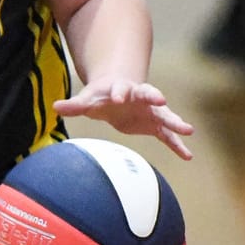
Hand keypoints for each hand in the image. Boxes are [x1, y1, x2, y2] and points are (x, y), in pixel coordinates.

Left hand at [53, 78, 194, 160]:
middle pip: (149, 94)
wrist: (117, 95)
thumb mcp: (87, 100)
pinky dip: (177, 144)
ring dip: (175, 122)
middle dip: (154, 97)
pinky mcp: (155, 124)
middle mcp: (140, 97)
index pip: (121, 88)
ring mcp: (150, 111)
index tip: (119, 96)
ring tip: (188, 130)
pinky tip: (188, 156)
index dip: (120, 92)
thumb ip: (74, 105)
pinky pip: (168, 135)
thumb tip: (56, 107)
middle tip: (161, 100)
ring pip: (165, 115)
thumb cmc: (100, 96)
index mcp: (121, 89)